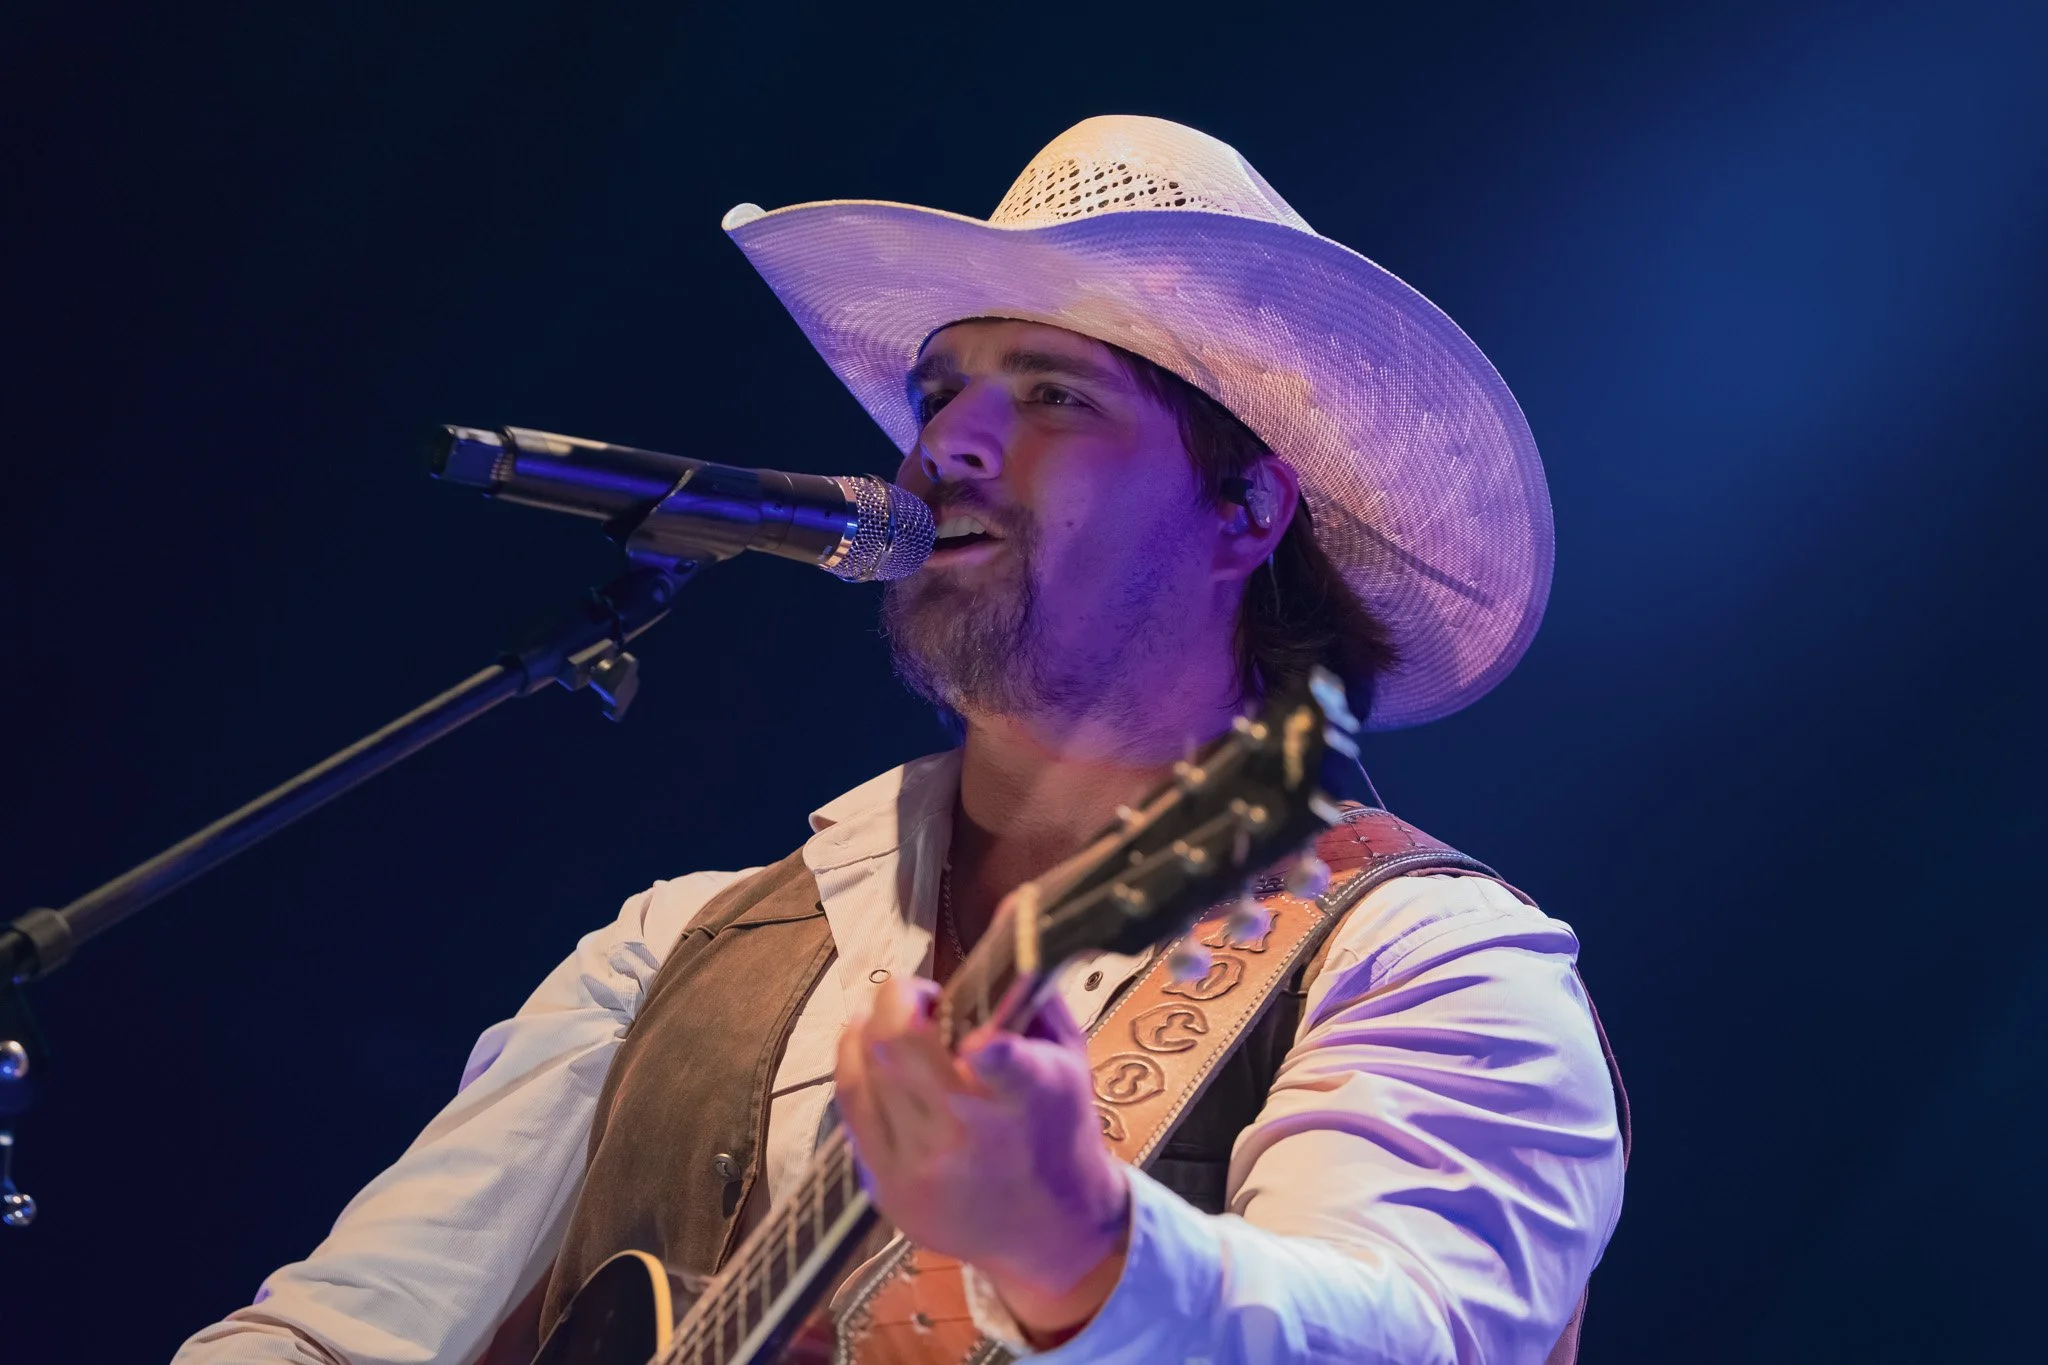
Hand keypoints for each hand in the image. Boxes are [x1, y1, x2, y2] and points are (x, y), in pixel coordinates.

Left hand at [834, 978, 1130, 1341]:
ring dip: (868, 1029)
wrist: (1052, 1231)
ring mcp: (919, 1167)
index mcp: (1026, 1097)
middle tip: (914, 995)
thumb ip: (1033, 988)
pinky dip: (856, 1069)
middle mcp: (967, 1136)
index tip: (980, 1040)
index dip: (991, 1052)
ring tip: (891, 1020)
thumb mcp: (1068, 1056)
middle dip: (896, 998)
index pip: (1004, 1070)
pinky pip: (849, 1109)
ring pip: (861, 1070)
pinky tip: (871, 1054)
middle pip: (898, 1047)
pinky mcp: (887, 1189)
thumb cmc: (1059, 1130)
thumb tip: (1013, 912)